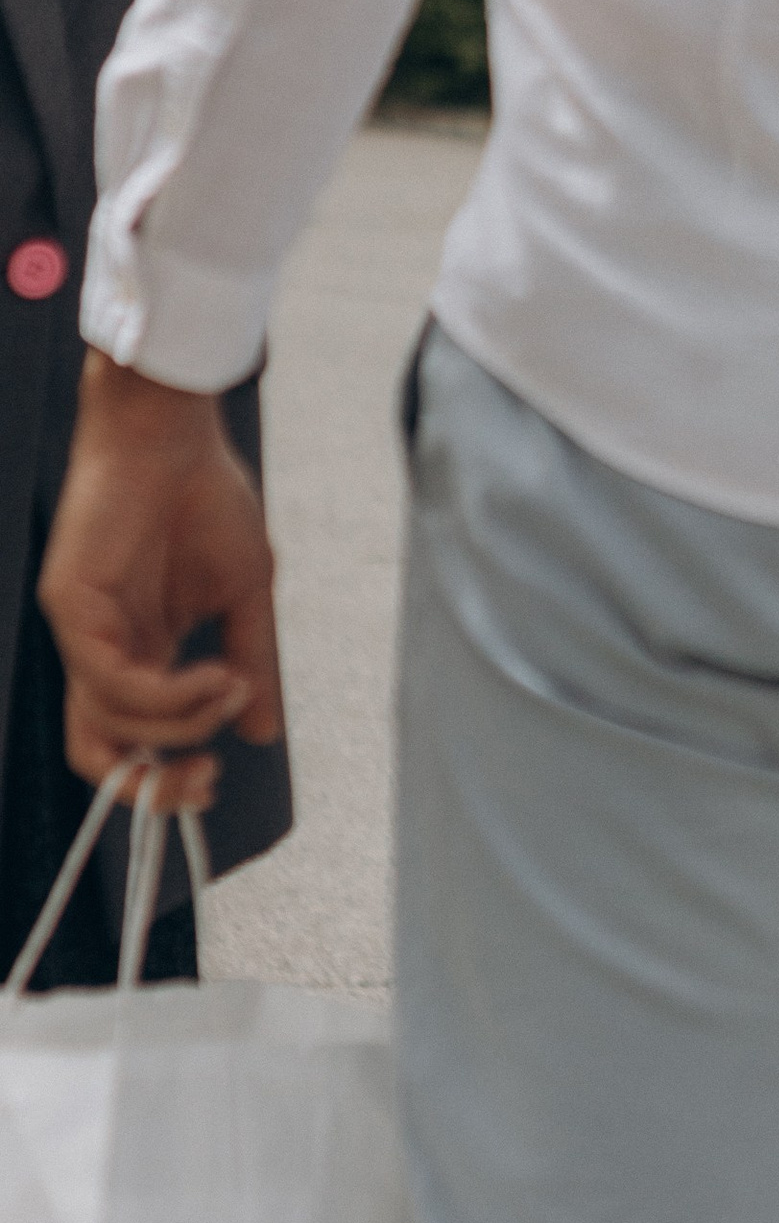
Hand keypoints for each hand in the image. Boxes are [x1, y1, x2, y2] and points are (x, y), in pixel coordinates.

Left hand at [39, 358, 280, 814]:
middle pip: (101, 754)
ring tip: (231, 686)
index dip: (165, 777)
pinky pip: (112, 682)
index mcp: (142, 649)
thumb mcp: (248, 594)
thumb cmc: (208, 500)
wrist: (175, 433)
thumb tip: (264, 731)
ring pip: (109, 727)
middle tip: (205, 780)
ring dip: (180, 726)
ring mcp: (83, 633)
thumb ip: (253, 660)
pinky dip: (169, 695)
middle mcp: (105, 650)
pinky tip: (215, 672)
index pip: (132, 740)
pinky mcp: (71, 608)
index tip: (218, 775)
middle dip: (150, 789)